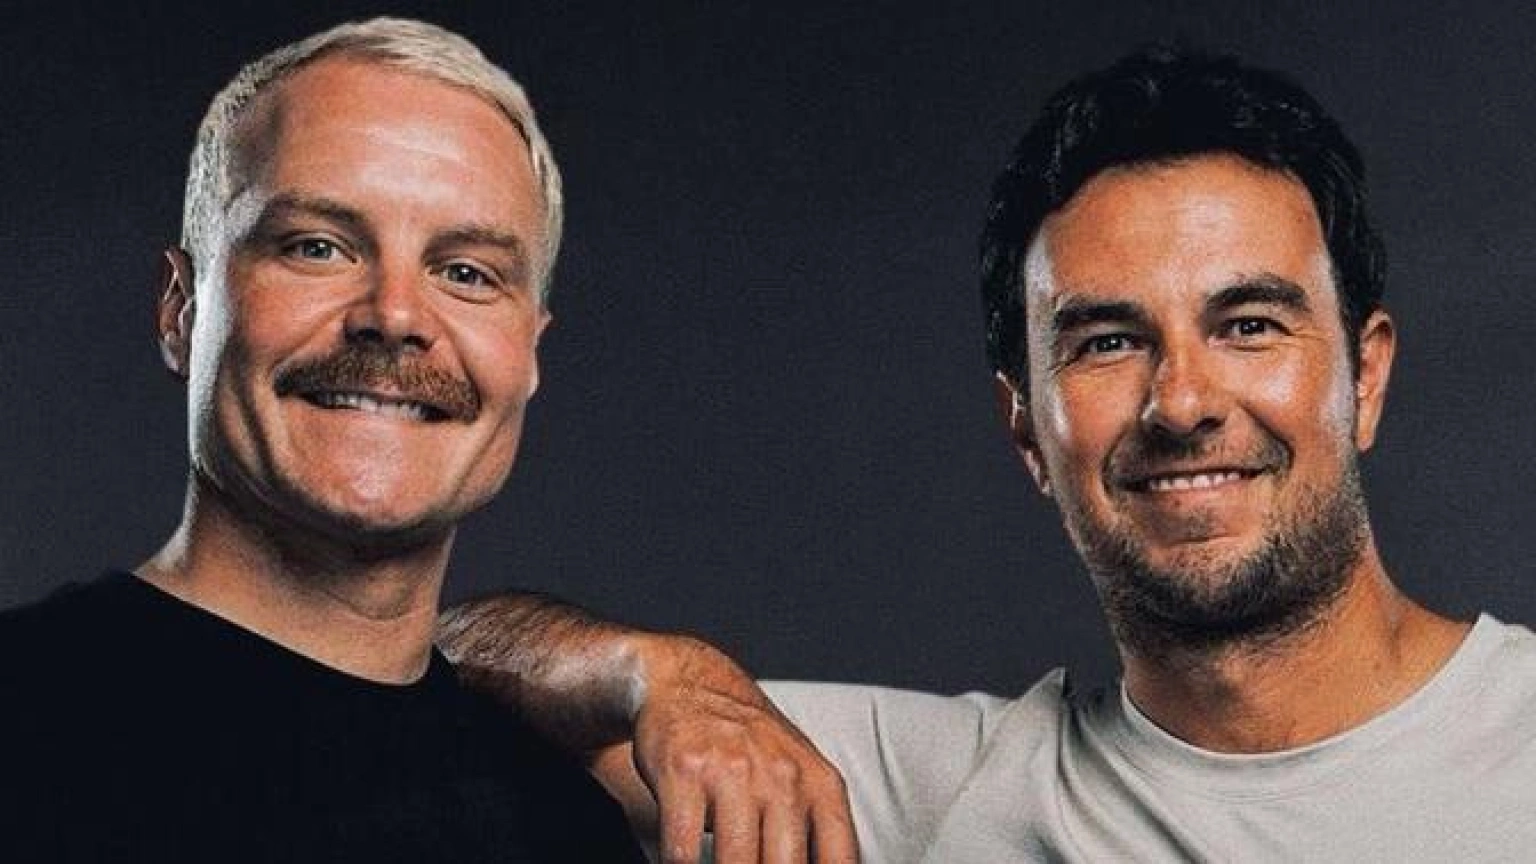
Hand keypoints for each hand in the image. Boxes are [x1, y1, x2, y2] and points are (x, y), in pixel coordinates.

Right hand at [628, 636, 857, 863]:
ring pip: (734, 863)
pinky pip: (683, 848)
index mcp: (820, 784)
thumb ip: (820, 833)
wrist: (689, 684)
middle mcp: (782, 775)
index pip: (839, 860)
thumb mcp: (800, 776)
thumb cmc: (750, 746)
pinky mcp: (684, 772)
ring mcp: (731, 771)